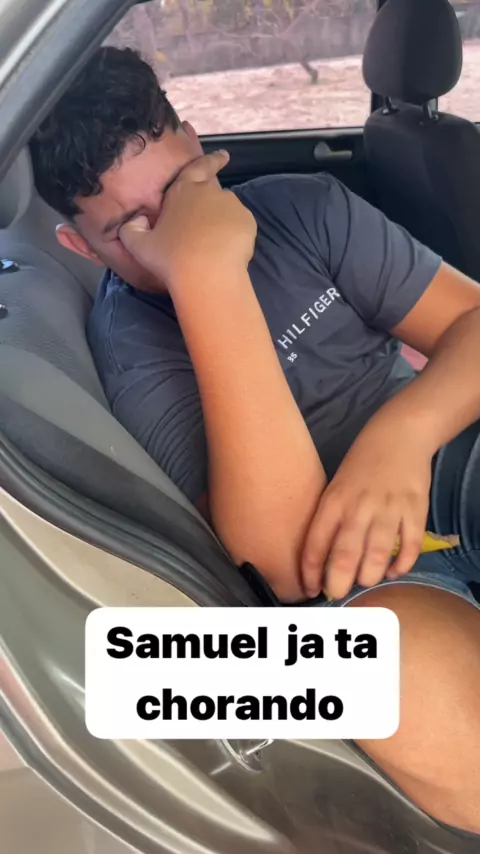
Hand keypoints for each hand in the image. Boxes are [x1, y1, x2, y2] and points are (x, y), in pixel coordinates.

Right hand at [120, 150, 256, 288]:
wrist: (206, 276)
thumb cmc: (170, 258)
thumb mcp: (138, 245)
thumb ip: (132, 228)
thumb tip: (136, 220)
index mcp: (182, 190)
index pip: (198, 167)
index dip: (212, 160)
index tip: (223, 156)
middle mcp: (209, 191)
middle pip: (212, 192)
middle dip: (210, 204)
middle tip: (205, 225)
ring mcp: (231, 205)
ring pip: (227, 209)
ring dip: (222, 220)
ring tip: (214, 243)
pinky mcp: (247, 222)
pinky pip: (241, 225)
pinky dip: (235, 234)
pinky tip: (227, 250)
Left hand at [301, 420, 431, 599]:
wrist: (397, 435)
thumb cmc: (360, 465)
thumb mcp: (334, 487)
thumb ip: (330, 520)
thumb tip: (322, 561)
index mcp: (333, 502)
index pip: (315, 545)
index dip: (310, 574)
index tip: (309, 590)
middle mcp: (358, 507)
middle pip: (344, 556)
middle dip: (338, 584)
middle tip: (338, 594)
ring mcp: (387, 509)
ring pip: (376, 556)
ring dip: (369, 576)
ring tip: (365, 581)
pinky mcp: (414, 509)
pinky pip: (408, 546)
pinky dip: (401, 565)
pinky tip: (393, 571)